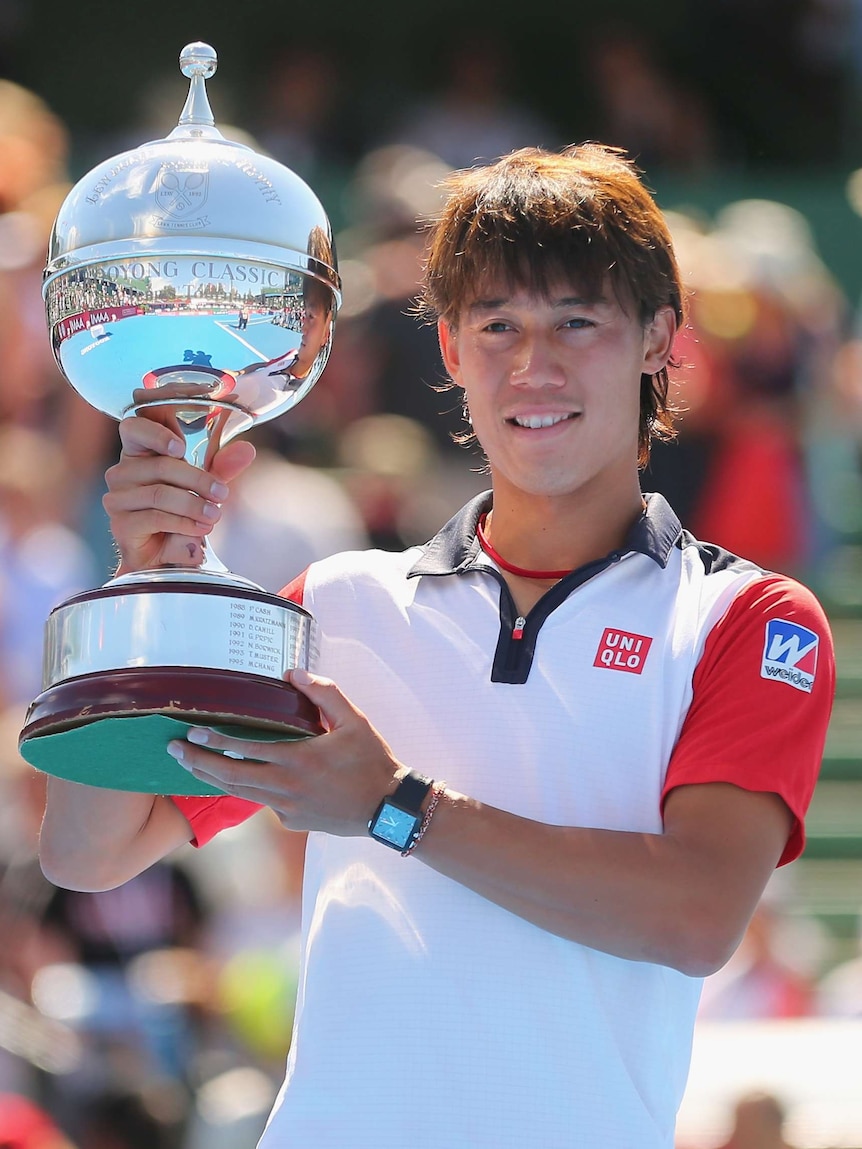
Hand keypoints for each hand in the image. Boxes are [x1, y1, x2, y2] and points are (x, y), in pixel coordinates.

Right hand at [102, 413, 255, 571]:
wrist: (166, 557)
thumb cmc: (180, 514)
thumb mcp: (203, 486)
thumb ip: (221, 467)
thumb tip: (246, 450)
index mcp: (138, 454)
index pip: (134, 428)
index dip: (156, 433)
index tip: (181, 448)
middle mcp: (122, 473)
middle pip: (161, 466)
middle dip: (198, 480)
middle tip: (222, 494)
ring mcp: (118, 499)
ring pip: (160, 494)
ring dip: (193, 505)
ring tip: (214, 515)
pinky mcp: (121, 524)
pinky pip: (156, 518)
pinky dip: (183, 523)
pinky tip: (200, 528)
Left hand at [165, 670, 401, 835]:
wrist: (388, 808)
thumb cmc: (372, 761)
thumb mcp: (355, 721)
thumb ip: (324, 694)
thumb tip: (293, 672)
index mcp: (298, 760)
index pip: (246, 749)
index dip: (215, 740)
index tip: (191, 731)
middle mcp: (286, 787)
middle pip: (230, 777)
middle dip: (197, 762)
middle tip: (173, 749)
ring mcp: (286, 808)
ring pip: (238, 793)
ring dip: (211, 778)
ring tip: (189, 765)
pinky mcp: (291, 821)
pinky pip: (262, 802)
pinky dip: (246, 788)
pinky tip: (237, 777)